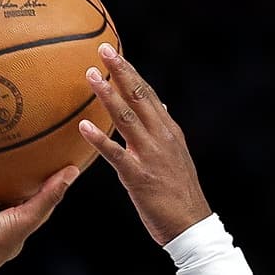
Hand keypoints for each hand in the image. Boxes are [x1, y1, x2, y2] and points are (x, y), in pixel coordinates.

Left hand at [77, 45, 212, 244]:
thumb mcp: (175, 155)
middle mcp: (161, 137)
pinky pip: (115, 154)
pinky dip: (99, 138)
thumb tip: (158, 106)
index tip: (114, 53)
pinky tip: (83, 126)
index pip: (148, 94)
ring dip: (107, 95)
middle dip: (121, 71)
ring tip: (90, 76)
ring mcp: (150, 155)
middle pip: (139, 97)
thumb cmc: (178, 193)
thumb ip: (163, 131)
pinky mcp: (138, 176)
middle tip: (102, 50)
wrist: (191, 224)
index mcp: (169, 130)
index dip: (131, 72)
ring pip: (126, 118)